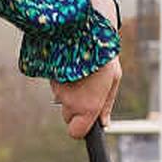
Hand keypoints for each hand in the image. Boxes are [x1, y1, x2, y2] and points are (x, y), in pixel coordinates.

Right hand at [53, 0, 124, 133]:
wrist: (84, 29)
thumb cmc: (103, 55)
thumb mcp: (114, 80)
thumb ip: (107, 105)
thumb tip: (104, 124)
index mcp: (87, 106)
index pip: (75, 132)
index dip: (80, 129)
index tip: (85, 122)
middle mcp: (69, 101)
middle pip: (67, 116)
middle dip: (75, 107)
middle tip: (87, 89)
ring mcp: (56, 89)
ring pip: (61, 99)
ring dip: (70, 91)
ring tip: (81, 72)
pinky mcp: (48, 77)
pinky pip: (56, 85)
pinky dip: (62, 79)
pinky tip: (71, 65)